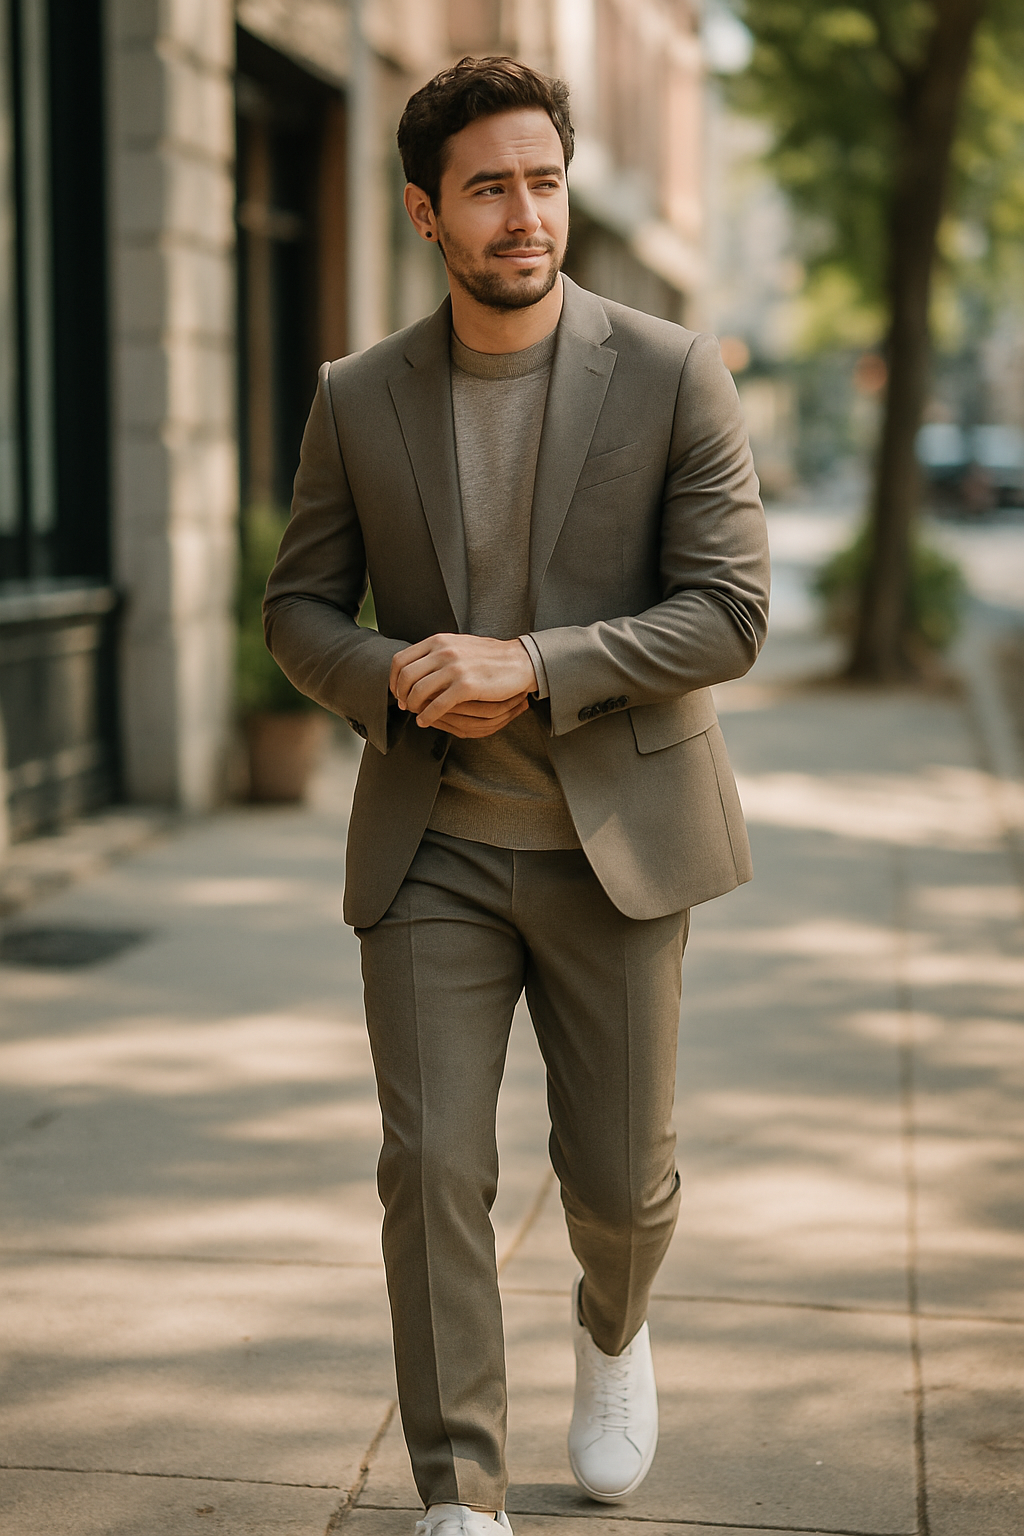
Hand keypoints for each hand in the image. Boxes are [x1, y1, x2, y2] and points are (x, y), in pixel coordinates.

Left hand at [390, 634, 537, 729]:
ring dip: (413, 707)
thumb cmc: (489, 657)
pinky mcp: (466, 685)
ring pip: (418, 692)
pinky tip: (426, 721)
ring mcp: (454, 667)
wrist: (519, 661)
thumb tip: (415, 668)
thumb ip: (436, 653)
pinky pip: (437, 705)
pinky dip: (427, 717)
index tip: (398, 692)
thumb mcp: (458, 645)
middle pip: (405, 677)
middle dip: (401, 695)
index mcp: (438, 641)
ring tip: (417, 714)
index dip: (394, 679)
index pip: (401, 660)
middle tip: (405, 706)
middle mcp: (443, 651)